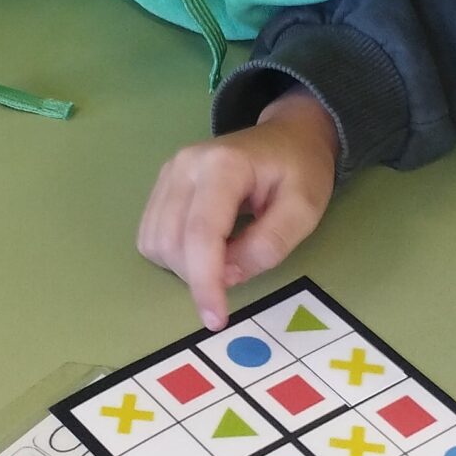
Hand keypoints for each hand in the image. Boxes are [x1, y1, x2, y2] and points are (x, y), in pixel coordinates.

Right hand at [139, 90, 339, 330]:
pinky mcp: (162, 184)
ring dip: (184, 267)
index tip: (216, 319)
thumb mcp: (304, 209)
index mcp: (223, 165)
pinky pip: (151, 234)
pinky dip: (173, 255)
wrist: (289, 136)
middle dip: (198, 276)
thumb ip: (269, 244)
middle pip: (171, 241)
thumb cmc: (300, 170)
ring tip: (224, 256)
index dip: (205, 280)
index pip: (201, 232)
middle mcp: (185, 165)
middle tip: (238, 272)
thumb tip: (228, 275)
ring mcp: (169, 172)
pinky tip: (204, 247)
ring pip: (155, 241)